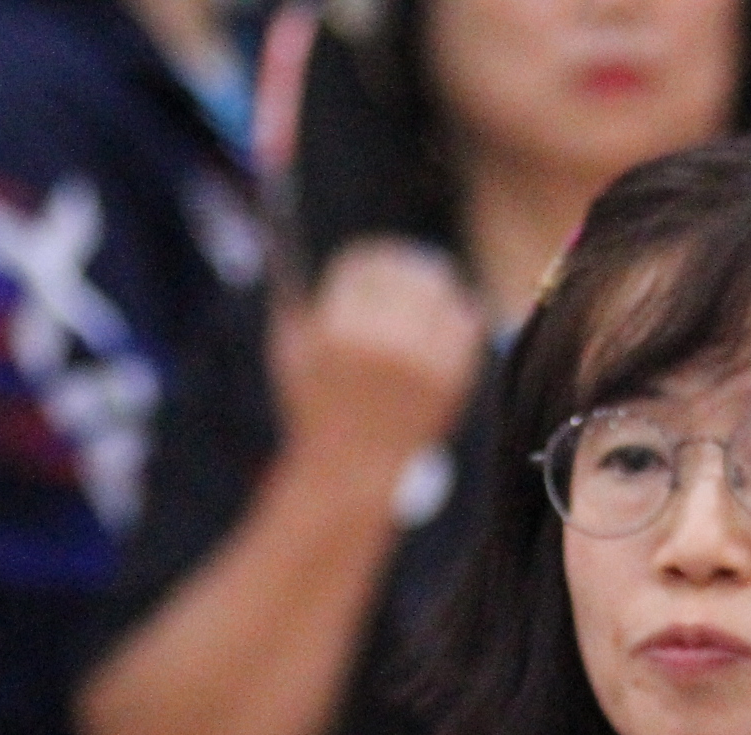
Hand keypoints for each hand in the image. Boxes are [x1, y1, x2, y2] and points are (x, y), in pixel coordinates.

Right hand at [269, 237, 484, 486]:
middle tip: (412, 275)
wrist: (351, 472)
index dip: (372, 263)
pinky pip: (466, 323)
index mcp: (337, 329)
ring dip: (438, 288)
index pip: (367, 264)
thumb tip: (284, 246)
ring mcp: (418, 361)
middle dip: (408, 270)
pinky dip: (460, 315)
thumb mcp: (288, 353)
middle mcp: (379, 341)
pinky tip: (448, 321)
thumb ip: (290, 298)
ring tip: (432, 294)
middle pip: (409, 270)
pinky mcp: (448, 379)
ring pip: (442, 292)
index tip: (376, 271)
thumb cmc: (315, 410)